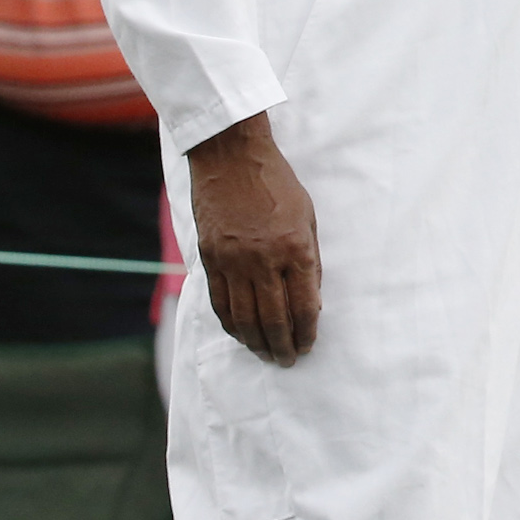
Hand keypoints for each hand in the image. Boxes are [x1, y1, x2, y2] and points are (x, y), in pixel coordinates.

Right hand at [187, 113, 321, 365]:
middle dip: (283, 345)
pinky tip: (240, 335)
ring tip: (266, 354)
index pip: (303, 304)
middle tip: (288, 360)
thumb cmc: (277, 184)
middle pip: (273, 318)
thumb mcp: (308, 216)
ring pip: (243, 317)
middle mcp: (263, 260)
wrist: (232, 159)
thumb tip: (309, 298)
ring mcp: (233, 262)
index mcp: (295, 248)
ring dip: (256, 341)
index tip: (309, 345)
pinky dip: (230, 324)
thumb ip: (309, 258)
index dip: (306, 331)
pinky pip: (219, 303)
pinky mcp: (210, 259)